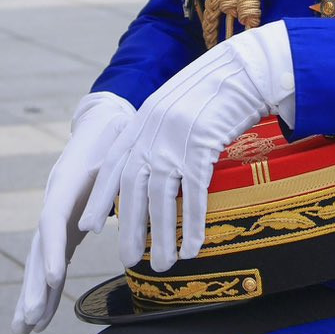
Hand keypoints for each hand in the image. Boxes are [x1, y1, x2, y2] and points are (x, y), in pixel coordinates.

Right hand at [12, 93, 135, 333]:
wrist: (102, 123)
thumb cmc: (115, 137)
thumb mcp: (117, 152)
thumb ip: (113, 179)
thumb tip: (102, 220)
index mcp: (65, 184)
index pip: (52, 221)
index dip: (53, 250)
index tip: (56, 279)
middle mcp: (53, 202)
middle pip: (39, 248)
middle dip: (33, 286)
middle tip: (29, 320)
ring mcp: (55, 216)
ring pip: (39, 260)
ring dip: (32, 296)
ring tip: (22, 331)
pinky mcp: (63, 227)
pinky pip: (51, 261)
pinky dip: (47, 289)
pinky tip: (42, 317)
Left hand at [82, 24, 295, 272]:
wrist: (244, 69)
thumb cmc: (213, 92)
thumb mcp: (174, 108)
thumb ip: (157, 134)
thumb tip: (151, 173)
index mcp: (142, 121)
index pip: (112, 165)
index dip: (101, 198)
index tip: (89, 226)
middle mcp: (153, 129)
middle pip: (134, 187)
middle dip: (130, 227)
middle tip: (128, 259)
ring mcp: (176, 137)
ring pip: (162, 196)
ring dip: (161, 235)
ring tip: (163, 264)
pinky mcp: (203, 144)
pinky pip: (195, 192)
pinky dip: (193, 224)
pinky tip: (193, 248)